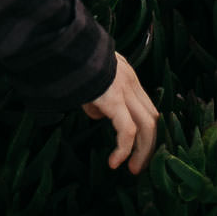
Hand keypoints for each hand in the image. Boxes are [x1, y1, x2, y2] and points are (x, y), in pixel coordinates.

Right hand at [81, 53, 158, 173]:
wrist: (64, 46)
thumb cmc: (71, 63)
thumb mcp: (88, 80)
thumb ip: (96, 97)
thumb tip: (97, 114)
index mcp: (127, 76)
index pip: (145, 107)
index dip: (145, 130)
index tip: (137, 149)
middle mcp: (131, 82)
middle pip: (152, 118)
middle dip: (149, 145)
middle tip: (139, 166)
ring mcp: (125, 90)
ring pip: (147, 126)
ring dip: (142, 151)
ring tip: (133, 169)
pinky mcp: (114, 99)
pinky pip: (127, 130)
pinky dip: (124, 149)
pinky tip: (114, 162)